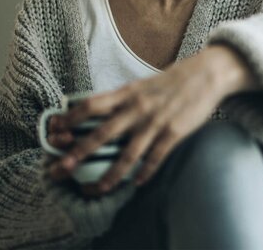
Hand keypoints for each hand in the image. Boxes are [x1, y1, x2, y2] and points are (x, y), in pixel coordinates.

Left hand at [51, 44, 258, 195]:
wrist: (208, 73)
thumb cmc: (175, 79)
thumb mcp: (144, 83)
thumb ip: (124, 98)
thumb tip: (100, 110)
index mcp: (129, 92)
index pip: (91, 105)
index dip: (71, 118)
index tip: (55, 131)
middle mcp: (138, 107)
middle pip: (102, 133)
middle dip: (79, 153)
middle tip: (61, 169)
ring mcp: (156, 121)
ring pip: (128, 153)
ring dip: (111, 174)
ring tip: (99, 189)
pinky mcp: (175, 131)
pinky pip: (156, 157)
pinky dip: (145, 172)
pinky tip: (137, 183)